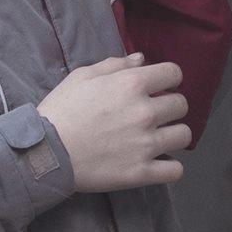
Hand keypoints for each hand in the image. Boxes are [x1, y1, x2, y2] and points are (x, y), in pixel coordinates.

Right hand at [37, 54, 189, 190]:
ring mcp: (146, 144)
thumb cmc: (63, 108)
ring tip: (159, 137)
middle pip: (181, 105)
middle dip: (170, 105)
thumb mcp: (83, 75)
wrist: (48, 151)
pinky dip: (171, 167)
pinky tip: (159, 162)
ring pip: (183, 136)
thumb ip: (115, 64)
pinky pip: (175, 170)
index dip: (168, 78)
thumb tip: (141, 59)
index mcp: (132, 84)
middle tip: (155, 112)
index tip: (160, 86)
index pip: (174, 73)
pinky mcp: (142, 173)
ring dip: (173, 133)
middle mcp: (145, 112)